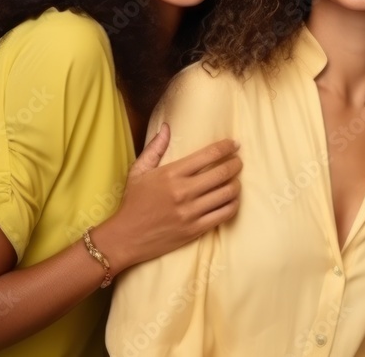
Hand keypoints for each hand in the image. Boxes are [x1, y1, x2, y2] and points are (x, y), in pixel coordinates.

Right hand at [97, 123, 241, 272]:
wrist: (125, 238)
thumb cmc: (133, 202)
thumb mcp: (139, 171)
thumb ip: (155, 148)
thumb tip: (167, 127)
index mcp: (171, 174)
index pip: (208, 155)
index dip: (226, 147)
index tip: (234, 144)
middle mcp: (183, 191)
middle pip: (223, 173)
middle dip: (236, 164)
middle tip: (238, 161)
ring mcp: (190, 212)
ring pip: (228, 193)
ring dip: (237, 184)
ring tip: (235, 180)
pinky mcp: (195, 229)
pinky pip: (225, 214)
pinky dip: (233, 204)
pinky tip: (231, 199)